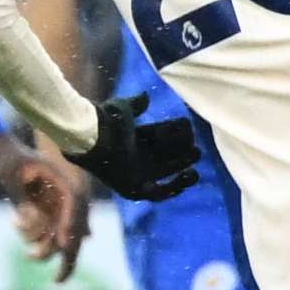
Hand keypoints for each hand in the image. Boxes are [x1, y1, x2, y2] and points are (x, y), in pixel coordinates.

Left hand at [0, 137, 89, 280]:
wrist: (1, 152)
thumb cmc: (8, 159)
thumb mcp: (10, 174)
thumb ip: (20, 197)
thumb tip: (26, 218)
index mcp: (64, 183)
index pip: (75, 208)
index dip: (71, 227)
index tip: (62, 244)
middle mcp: (65, 200)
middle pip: (75, 232)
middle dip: (68, 259)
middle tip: (58, 281)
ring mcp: (56, 208)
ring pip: (56, 237)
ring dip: (40, 246)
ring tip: (22, 239)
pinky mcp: (45, 213)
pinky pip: (43, 234)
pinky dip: (30, 236)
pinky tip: (15, 222)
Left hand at [61, 91, 199, 201]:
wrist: (93, 136)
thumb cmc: (105, 121)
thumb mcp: (123, 109)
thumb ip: (135, 104)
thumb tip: (146, 96)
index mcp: (135, 141)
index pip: (162, 139)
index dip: (176, 132)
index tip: (187, 125)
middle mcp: (138, 159)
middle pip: (168, 156)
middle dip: (184, 150)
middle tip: (194, 144)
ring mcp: (137, 175)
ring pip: (168, 173)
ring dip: (185, 166)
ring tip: (196, 155)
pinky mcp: (135, 190)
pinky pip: (159, 193)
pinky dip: (176, 187)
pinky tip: (190, 174)